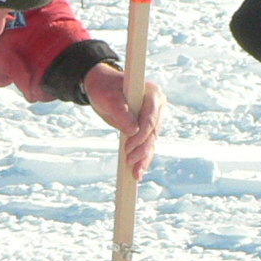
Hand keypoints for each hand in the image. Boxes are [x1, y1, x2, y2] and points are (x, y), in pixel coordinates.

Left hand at [82, 62, 166, 177]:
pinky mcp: (149, 128)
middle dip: (142, 149)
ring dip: (143, 158)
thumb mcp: (109, 98)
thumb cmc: (105, 88)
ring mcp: (155, 117)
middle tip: (129, 161)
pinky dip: (143, 158)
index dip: (141, 135)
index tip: (128, 148)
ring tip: (135, 173)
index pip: (150, 118)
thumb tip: (133, 131)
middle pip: (152, 132)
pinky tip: (138, 171)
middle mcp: (158, 106)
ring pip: (151, 141)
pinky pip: (148, 145)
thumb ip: (121, 112)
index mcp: (153, 94)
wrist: (102, 87)